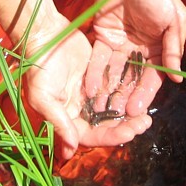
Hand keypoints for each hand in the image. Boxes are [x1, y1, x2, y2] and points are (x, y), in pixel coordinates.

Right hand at [24, 16, 151, 160]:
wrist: (44, 35)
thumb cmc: (38, 68)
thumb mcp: (43, 97)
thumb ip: (59, 123)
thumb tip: (71, 150)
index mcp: (67, 118)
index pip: (92, 135)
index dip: (111, 136)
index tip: (130, 133)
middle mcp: (81, 109)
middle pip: (106, 125)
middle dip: (126, 126)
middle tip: (145, 123)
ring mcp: (91, 93)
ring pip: (114, 108)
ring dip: (129, 112)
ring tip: (147, 113)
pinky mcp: (99, 76)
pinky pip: (115, 89)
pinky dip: (127, 93)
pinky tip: (140, 94)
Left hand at [84, 0, 185, 118]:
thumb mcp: (175, 21)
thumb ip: (173, 49)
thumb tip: (177, 78)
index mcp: (159, 48)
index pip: (152, 77)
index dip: (144, 94)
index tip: (136, 110)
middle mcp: (139, 50)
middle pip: (131, 79)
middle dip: (124, 97)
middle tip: (115, 116)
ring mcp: (120, 44)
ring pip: (113, 72)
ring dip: (107, 90)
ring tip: (100, 109)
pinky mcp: (102, 36)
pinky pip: (98, 58)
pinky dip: (94, 73)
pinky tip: (90, 88)